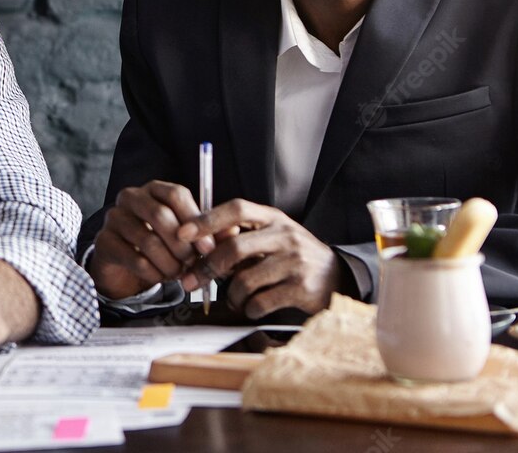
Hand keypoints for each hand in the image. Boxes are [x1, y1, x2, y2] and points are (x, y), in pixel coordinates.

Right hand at [89, 180, 207, 298]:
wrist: (126, 266)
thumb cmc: (162, 245)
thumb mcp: (187, 237)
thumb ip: (210, 232)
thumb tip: (234, 231)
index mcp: (154, 189)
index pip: (175, 194)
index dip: (195, 220)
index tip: (208, 247)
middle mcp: (131, 197)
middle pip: (160, 215)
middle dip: (182, 245)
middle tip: (193, 263)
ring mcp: (114, 217)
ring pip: (148, 241)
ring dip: (170, 263)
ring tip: (179, 273)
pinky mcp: (104, 241)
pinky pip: (135, 259)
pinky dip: (154, 273)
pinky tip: (161, 277)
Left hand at [176, 200, 345, 317]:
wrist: (336, 277)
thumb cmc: (291, 256)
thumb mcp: (270, 236)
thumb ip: (241, 236)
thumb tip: (199, 244)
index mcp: (273, 218)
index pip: (236, 209)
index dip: (206, 220)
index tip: (182, 233)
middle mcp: (285, 235)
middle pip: (234, 248)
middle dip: (206, 268)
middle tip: (191, 281)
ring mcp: (294, 261)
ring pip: (244, 280)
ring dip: (231, 295)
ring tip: (233, 299)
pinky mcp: (301, 288)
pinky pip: (261, 302)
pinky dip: (249, 308)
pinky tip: (252, 307)